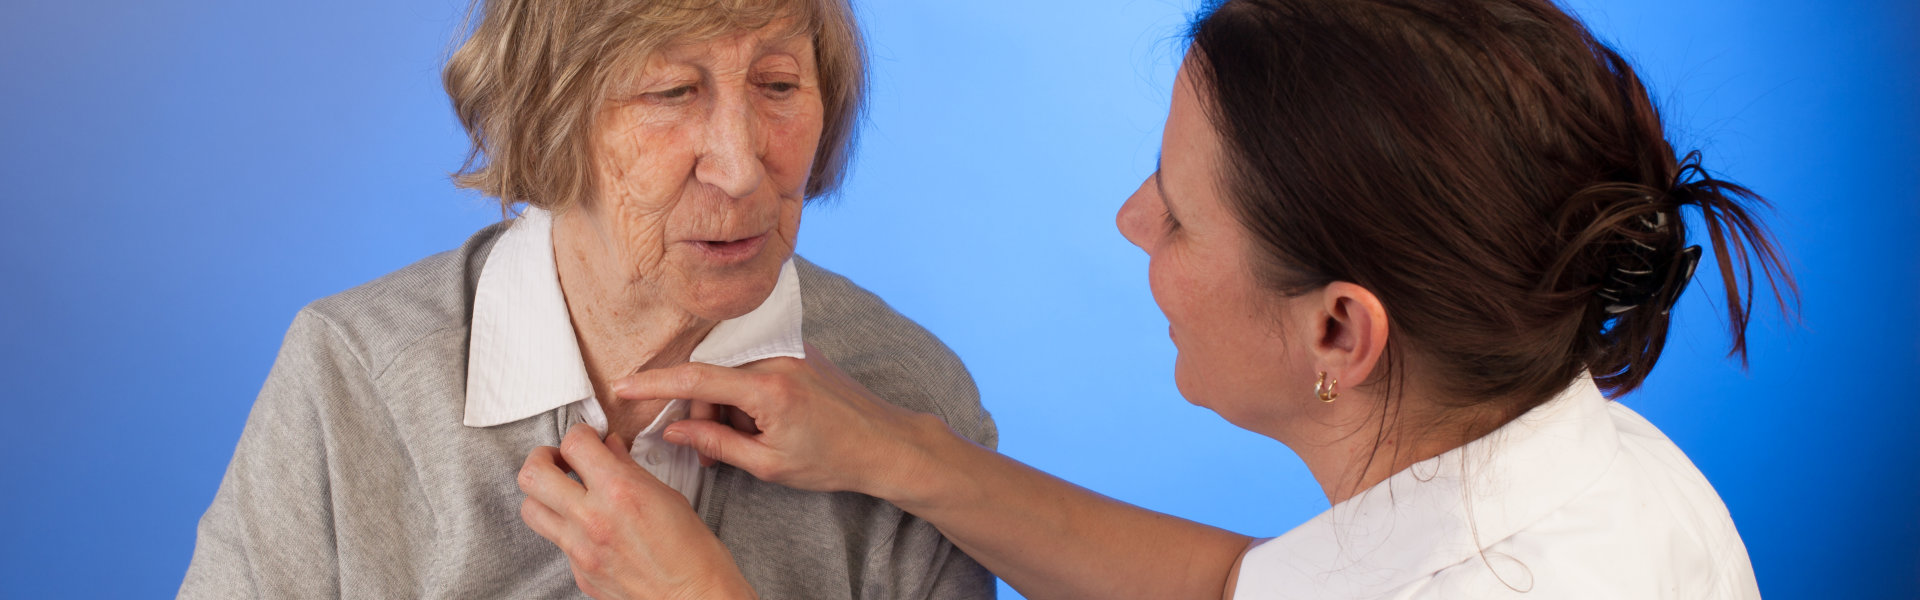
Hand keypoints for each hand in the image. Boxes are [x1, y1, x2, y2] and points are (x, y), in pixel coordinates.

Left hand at [518, 424, 756, 599]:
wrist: (695, 598)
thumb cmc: (693, 551)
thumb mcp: (667, 496)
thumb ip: (630, 469)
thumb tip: (610, 448)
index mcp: (619, 491)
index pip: (574, 444)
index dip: (579, 434)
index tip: (587, 439)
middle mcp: (592, 519)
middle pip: (532, 475)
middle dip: (543, 458)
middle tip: (560, 460)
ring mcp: (580, 550)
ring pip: (530, 509)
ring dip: (543, 495)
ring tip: (565, 493)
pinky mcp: (579, 573)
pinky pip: (556, 541)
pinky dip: (567, 528)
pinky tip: (590, 527)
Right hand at [609, 345, 951, 503]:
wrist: (885, 443)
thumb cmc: (832, 459)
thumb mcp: (768, 464)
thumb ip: (716, 443)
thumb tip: (675, 430)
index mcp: (768, 387)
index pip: (695, 377)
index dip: (653, 382)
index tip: (622, 386)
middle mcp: (776, 358)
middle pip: (711, 375)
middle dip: (701, 411)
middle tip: (709, 453)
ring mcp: (789, 350)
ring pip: (730, 372)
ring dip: (724, 405)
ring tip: (742, 443)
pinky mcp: (797, 350)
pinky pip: (752, 365)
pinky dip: (744, 394)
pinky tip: (760, 422)